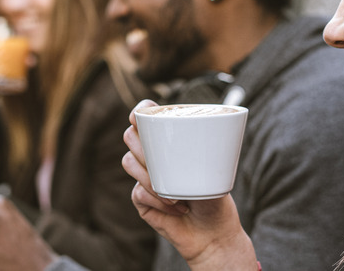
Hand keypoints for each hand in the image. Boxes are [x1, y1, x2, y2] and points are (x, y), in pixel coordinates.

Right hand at [122, 100, 256, 269]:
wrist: (213, 232)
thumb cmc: (214, 195)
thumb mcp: (212, 166)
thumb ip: (199, 147)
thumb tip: (201, 133)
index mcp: (169, 140)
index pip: (145, 116)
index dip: (139, 112)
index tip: (140, 115)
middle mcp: (153, 154)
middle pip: (130, 136)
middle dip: (143, 147)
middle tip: (164, 161)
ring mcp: (143, 175)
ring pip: (129, 162)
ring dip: (149, 176)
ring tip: (174, 193)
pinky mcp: (140, 198)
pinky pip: (138, 192)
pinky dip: (158, 200)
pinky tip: (176, 207)